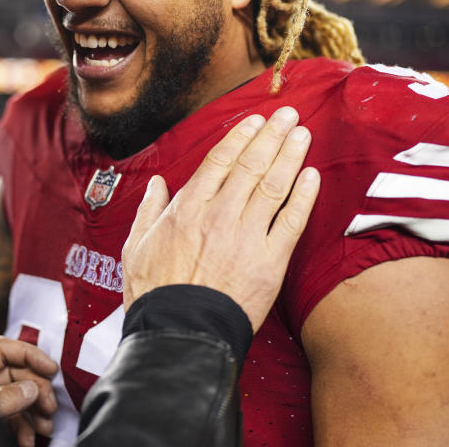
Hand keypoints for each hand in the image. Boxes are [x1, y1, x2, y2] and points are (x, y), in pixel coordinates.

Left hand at [0, 336, 58, 446]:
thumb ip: (7, 398)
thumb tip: (32, 388)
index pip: (5, 349)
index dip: (31, 355)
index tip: (51, 369)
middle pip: (17, 373)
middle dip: (38, 391)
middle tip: (50, 407)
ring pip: (19, 396)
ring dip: (35, 412)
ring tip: (44, 427)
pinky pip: (11, 415)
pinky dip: (23, 427)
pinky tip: (29, 440)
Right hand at [122, 106, 319, 331]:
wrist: (180, 333)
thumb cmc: (154, 293)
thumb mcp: (136, 246)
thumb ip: (149, 210)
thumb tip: (157, 185)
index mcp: (187, 208)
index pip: (220, 161)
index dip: (241, 137)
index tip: (255, 121)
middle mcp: (219, 214)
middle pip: (251, 165)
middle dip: (272, 136)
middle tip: (288, 115)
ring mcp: (247, 236)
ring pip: (274, 185)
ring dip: (290, 156)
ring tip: (302, 134)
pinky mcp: (270, 261)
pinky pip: (292, 221)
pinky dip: (304, 196)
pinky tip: (312, 176)